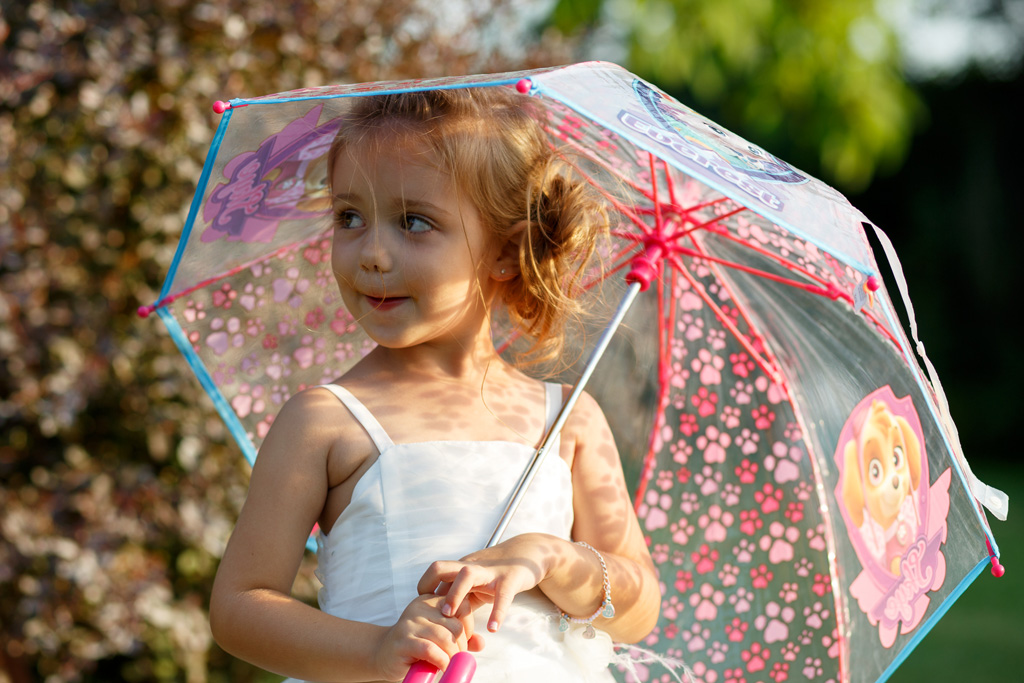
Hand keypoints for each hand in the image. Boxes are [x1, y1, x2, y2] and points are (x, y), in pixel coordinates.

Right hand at [373, 593, 483, 680]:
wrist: (382, 654)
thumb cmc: (414, 646)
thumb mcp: (439, 638)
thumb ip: (460, 638)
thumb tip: (481, 643)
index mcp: (431, 601)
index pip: (461, 605)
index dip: (468, 626)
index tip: (463, 641)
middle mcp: (420, 607)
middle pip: (456, 625)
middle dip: (462, 646)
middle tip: (456, 658)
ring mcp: (410, 623)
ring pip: (445, 638)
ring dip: (452, 656)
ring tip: (449, 664)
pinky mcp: (404, 640)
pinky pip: (430, 650)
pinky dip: (441, 661)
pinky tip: (441, 666)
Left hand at [417, 533, 554, 633]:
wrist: (529, 554)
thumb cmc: (499, 572)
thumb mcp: (477, 584)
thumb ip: (463, 599)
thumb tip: (444, 622)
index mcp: (461, 568)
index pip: (434, 573)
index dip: (424, 589)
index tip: (422, 610)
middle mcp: (472, 566)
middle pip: (441, 567)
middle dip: (430, 587)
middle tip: (430, 612)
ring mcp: (490, 572)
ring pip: (466, 576)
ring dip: (455, 595)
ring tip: (451, 616)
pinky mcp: (510, 579)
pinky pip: (502, 595)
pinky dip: (497, 612)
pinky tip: (493, 628)